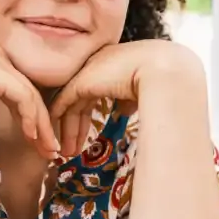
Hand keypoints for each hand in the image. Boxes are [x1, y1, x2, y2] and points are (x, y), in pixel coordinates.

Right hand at [0, 32, 60, 158]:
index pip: (17, 89)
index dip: (27, 114)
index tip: (33, 138)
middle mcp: (1, 59)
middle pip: (29, 94)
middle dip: (41, 124)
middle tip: (49, 150)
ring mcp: (3, 64)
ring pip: (32, 98)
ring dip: (42, 126)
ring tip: (48, 150)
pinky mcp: (2, 74)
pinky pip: (26, 99)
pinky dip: (32, 119)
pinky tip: (32, 136)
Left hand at [48, 40, 203, 156]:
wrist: (161, 69)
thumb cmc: (160, 79)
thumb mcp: (141, 90)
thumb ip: (129, 98)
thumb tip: (126, 109)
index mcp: (110, 65)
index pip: (93, 93)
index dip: (87, 116)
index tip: (86, 137)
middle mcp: (95, 66)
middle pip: (79, 100)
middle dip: (75, 127)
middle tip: (71, 149)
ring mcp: (86, 72)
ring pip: (70, 105)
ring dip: (69, 130)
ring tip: (68, 153)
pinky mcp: (79, 82)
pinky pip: (63, 104)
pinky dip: (59, 120)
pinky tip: (56, 136)